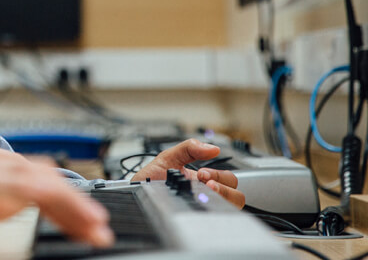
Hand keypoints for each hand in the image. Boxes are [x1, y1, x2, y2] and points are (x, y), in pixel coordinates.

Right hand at [0, 145, 113, 258]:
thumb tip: (15, 211)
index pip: (32, 178)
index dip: (65, 199)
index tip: (87, 224)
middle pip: (41, 175)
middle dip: (76, 201)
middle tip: (99, 229)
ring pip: (38, 178)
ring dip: (72, 202)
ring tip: (94, 228)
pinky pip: (19, 185)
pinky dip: (50, 197)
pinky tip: (68, 213)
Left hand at [130, 138, 245, 208]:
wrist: (131, 195)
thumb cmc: (146, 180)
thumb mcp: (166, 158)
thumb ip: (188, 148)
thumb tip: (213, 148)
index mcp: (200, 180)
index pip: (229, 179)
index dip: (222, 175)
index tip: (204, 172)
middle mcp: (205, 195)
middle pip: (236, 192)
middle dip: (224, 183)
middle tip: (204, 180)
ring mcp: (202, 208)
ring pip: (233, 205)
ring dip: (224, 194)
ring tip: (205, 189)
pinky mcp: (196, 219)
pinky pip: (218, 220)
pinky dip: (215, 209)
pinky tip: (199, 201)